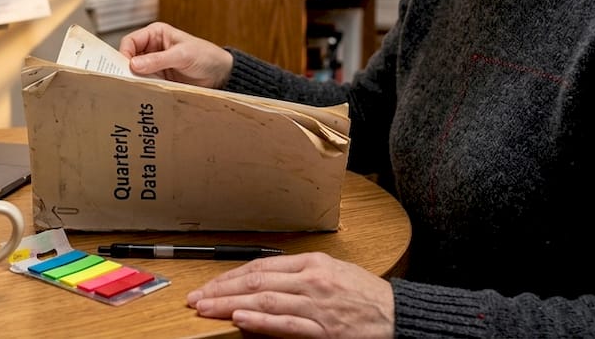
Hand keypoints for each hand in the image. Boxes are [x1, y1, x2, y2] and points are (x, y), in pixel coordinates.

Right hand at [117, 22, 233, 87]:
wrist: (220, 75)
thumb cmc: (205, 56)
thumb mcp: (182, 55)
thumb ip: (158, 60)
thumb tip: (134, 65)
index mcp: (156, 34)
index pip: (130, 41)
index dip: (124, 53)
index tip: (125, 68)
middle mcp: (152, 48)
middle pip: (129, 57)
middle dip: (126, 69)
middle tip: (125, 81)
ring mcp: (154, 65)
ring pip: (134, 72)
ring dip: (134, 80)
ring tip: (133, 89)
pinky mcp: (158, 79)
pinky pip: (144, 83)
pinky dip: (142, 88)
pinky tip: (142, 94)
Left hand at [186, 252, 393, 338]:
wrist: (398, 315)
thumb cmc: (368, 295)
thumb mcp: (334, 272)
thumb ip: (300, 274)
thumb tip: (265, 281)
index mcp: (313, 263)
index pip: (262, 266)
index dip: (231, 276)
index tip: (210, 284)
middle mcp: (311, 280)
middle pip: (257, 281)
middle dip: (222, 289)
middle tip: (197, 297)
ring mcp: (316, 305)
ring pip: (265, 301)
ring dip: (231, 305)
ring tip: (207, 309)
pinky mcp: (323, 330)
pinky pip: (286, 325)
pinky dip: (261, 321)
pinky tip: (240, 319)